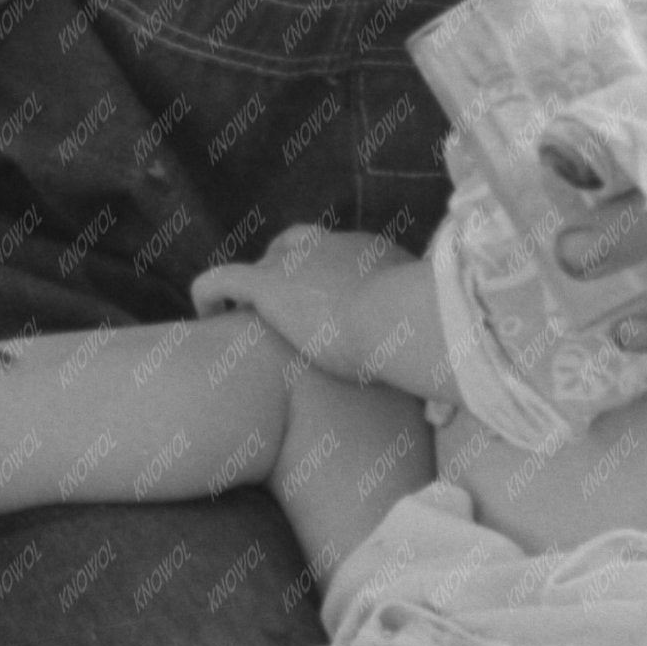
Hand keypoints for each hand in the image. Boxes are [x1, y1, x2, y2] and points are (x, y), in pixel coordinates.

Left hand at [192, 226, 435, 389]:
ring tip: (240, 313)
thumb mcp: (426, 335)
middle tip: (282, 305)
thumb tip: (443, 400)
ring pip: (264, 261)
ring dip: (255, 284)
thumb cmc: (420, 335)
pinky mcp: (265, 282)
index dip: (327, 276)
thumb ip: (422, 350)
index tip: (323, 302)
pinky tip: (203, 311)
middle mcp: (332, 248)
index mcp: (373, 255)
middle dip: (288, 269)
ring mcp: (296, 262)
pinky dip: (210, 290)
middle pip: (299, 246)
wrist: (396, 318)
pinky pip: (222, 278)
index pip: (342, 254)